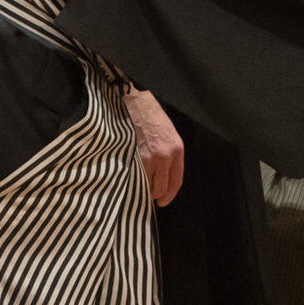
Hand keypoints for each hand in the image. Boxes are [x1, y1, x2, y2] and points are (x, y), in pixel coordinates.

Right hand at [125, 88, 185, 205]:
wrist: (133, 102)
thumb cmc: (150, 116)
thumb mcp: (169, 134)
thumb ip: (169, 155)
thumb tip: (162, 176)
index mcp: (176, 150)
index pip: (176, 181)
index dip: (169, 195)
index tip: (163, 202)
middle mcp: (164, 156)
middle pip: (160, 188)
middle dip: (154, 194)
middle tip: (147, 195)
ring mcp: (147, 157)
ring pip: (145, 186)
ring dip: (141, 188)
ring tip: (136, 185)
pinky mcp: (131, 157)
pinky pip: (133, 178)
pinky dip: (130, 182)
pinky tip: (127, 180)